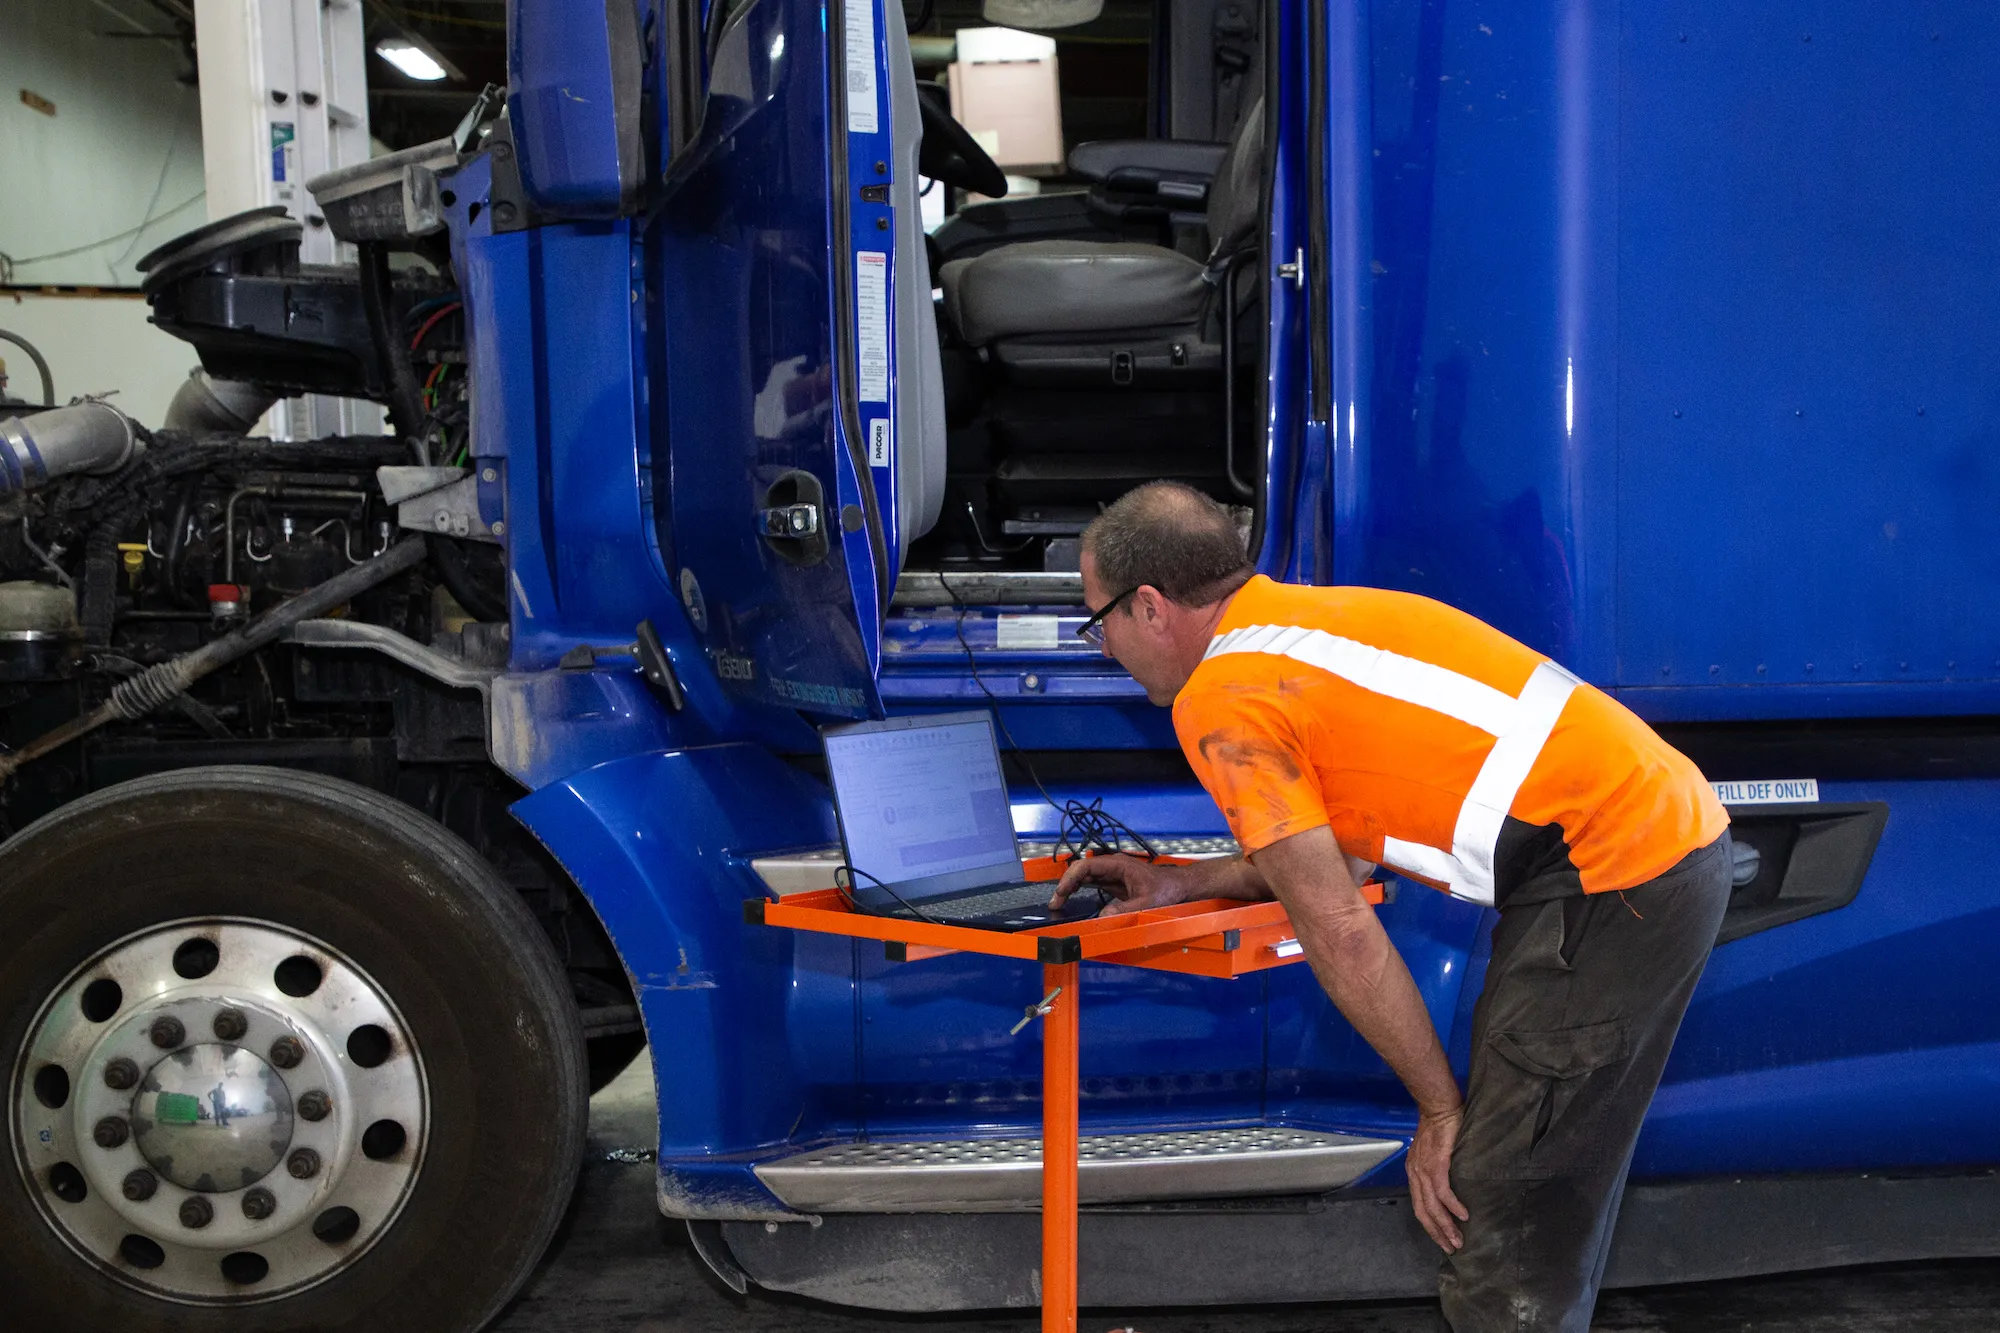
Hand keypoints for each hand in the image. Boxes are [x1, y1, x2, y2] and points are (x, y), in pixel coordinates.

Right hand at [1048, 853, 1190, 915]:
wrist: (1181, 887)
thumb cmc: (1167, 890)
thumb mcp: (1147, 902)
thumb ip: (1125, 910)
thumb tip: (1101, 917)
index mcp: (1118, 864)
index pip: (1086, 866)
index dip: (1070, 879)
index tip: (1061, 894)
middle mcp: (1113, 867)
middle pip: (1082, 871)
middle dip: (1066, 885)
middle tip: (1055, 904)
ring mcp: (1114, 874)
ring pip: (1086, 877)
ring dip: (1071, 888)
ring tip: (1059, 904)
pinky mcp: (1116, 884)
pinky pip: (1093, 884)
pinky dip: (1081, 891)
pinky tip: (1073, 901)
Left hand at [1407, 1104, 1468, 1251]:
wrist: (1439, 1106)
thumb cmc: (1440, 1127)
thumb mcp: (1433, 1153)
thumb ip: (1436, 1170)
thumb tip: (1450, 1188)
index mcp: (1414, 1173)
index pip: (1419, 1206)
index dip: (1430, 1226)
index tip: (1442, 1239)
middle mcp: (1415, 1174)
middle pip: (1423, 1212)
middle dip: (1437, 1233)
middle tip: (1451, 1248)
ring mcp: (1424, 1169)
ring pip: (1433, 1206)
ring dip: (1446, 1225)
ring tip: (1458, 1239)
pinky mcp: (1436, 1163)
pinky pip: (1443, 1191)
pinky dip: (1453, 1206)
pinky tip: (1463, 1215)